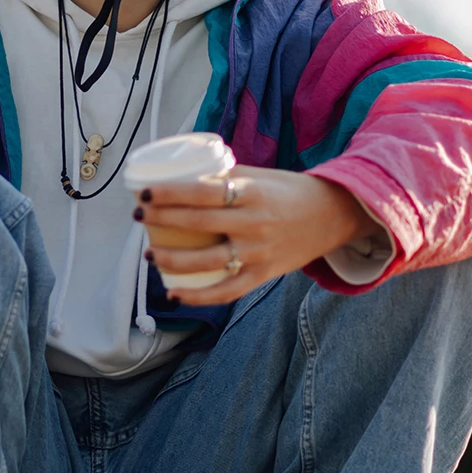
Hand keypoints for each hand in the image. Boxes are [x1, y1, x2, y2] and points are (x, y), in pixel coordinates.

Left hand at [136, 166, 383, 304]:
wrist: (333, 215)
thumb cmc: (290, 191)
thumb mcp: (260, 176)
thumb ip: (226, 178)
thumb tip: (185, 177)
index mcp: (252, 193)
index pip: (202, 192)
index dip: (170, 193)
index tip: (145, 192)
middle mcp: (255, 223)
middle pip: (198, 224)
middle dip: (162, 220)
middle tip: (139, 215)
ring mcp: (259, 253)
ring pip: (207, 262)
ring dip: (173, 260)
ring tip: (150, 253)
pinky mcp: (264, 275)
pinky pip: (226, 291)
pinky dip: (198, 296)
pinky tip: (175, 292)